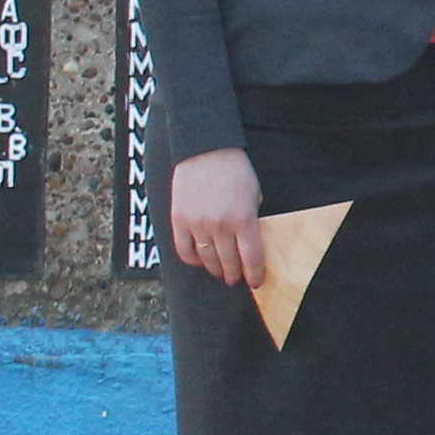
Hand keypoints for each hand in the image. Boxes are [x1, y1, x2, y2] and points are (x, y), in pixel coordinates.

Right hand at [170, 149, 264, 287]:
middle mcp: (219, 225)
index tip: (256, 282)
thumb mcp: (254, 196)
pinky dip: (193, 260)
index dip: (255, 274)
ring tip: (221, 273)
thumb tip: (249, 244)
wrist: (206, 152)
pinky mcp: (179, 220)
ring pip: (206, 260)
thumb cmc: (236, 172)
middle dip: (234, 275)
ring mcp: (197, 224)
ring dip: (215, 270)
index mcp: (243, 219)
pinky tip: (200, 261)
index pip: (251, 258)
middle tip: (236, 279)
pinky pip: (184, 250)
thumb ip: (251, 221)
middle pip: (229, 263)